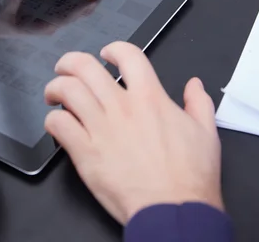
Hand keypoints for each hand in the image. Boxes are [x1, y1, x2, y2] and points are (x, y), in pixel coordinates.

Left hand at [44, 42, 222, 223]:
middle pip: (85, 66)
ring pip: (67, 90)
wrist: (174, 210)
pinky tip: (57, 124)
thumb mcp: (205, 133)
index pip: (127, 55)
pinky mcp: (86, 152)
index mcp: (150, 98)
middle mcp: (122, 107)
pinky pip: (59, 124)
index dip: (113, 48)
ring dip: (56, 87)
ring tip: (54, 94)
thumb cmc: (190, 177)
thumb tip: (195, 85)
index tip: (107, 54)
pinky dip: (53, 119)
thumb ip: (199, 103)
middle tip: (66, 68)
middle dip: (70, 62)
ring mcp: (102, 128)